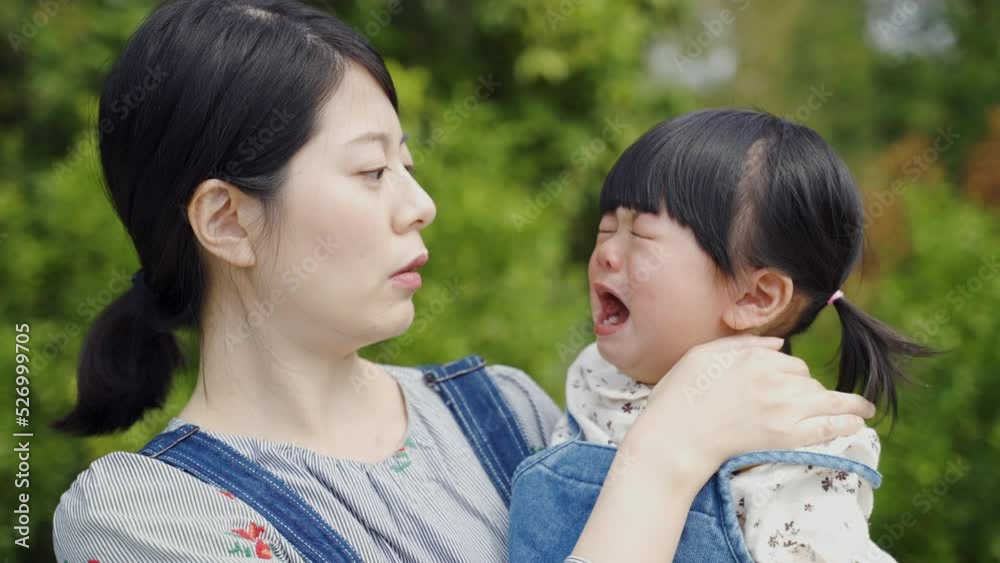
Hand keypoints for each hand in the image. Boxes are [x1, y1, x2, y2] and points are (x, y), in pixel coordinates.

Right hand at [625, 335, 875, 479]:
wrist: (675, 437)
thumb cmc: (681, 394)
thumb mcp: (704, 354)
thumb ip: (743, 345)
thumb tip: (779, 343)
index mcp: (754, 358)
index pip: (789, 362)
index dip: (789, 374)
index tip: (786, 385)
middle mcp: (774, 379)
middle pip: (806, 380)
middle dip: (807, 389)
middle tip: (803, 404)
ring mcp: (783, 409)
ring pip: (823, 399)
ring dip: (841, 404)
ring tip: (862, 410)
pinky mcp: (786, 436)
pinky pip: (827, 425)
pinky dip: (847, 421)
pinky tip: (859, 420)